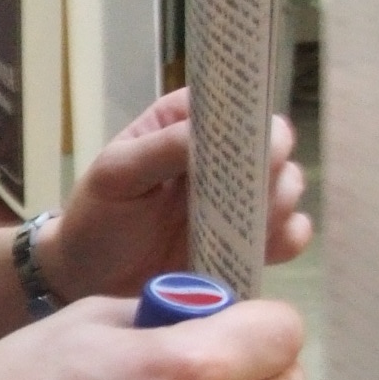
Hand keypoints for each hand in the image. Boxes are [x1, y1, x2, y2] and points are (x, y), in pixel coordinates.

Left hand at [37, 90, 310, 303]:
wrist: (88, 275)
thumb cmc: (96, 215)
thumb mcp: (116, 175)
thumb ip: (161, 149)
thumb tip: (214, 134)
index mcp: (189, 123)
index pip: (238, 103)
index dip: (254, 119)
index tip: (254, 147)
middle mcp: (222, 155)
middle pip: (275, 145)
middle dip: (269, 169)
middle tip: (243, 196)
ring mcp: (238, 198)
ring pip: (289, 186)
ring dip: (277, 205)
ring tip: (242, 227)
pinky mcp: (248, 240)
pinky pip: (290, 233)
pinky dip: (284, 239)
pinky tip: (256, 249)